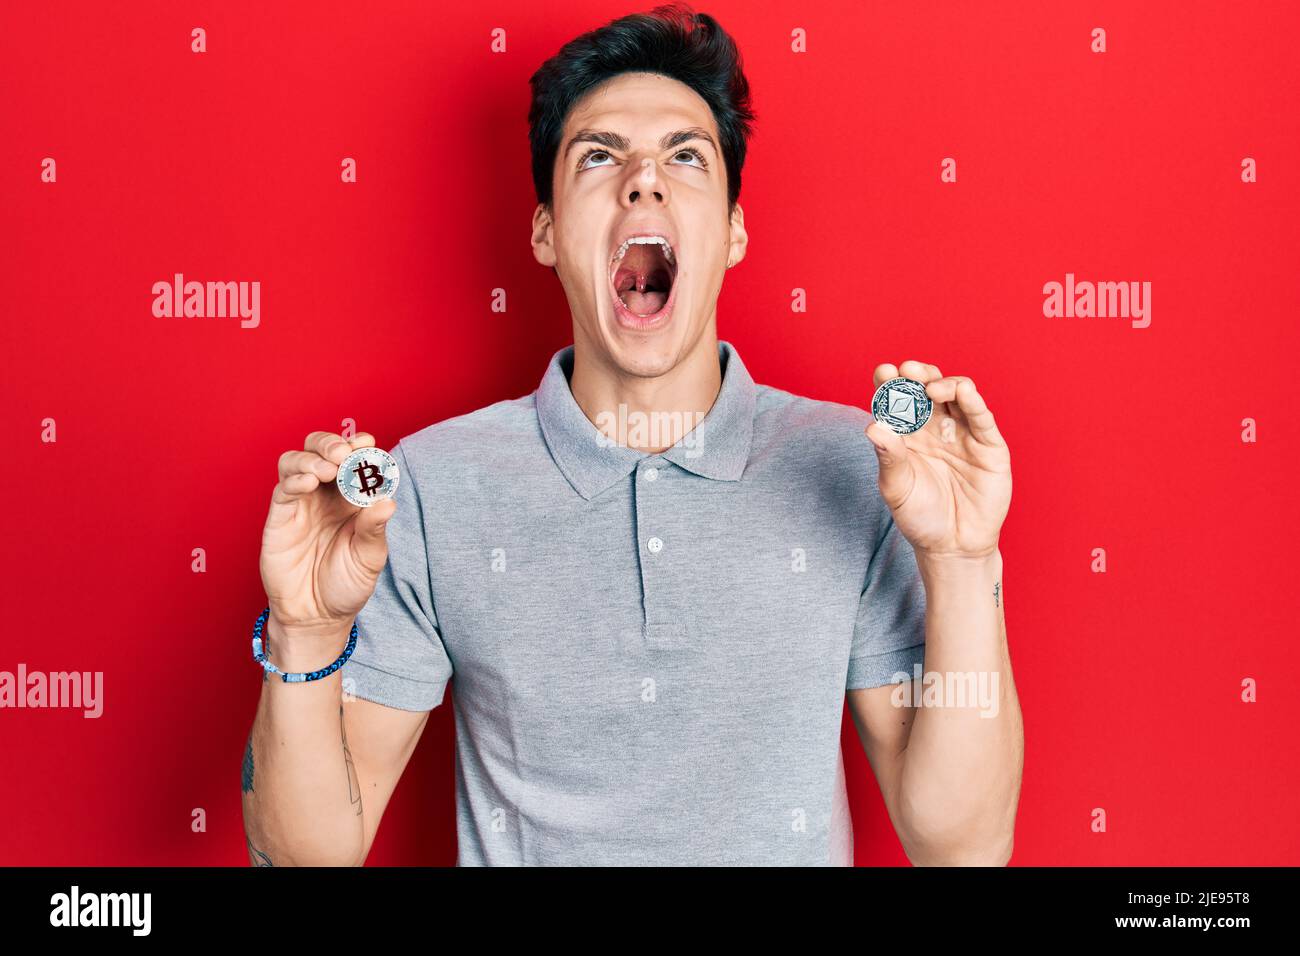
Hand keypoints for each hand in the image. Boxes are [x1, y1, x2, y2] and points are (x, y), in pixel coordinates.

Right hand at [259, 430, 397, 633]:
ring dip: (312, 457)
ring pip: (296, 461)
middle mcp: (326, 495)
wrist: (317, 616)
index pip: (354, 460)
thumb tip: (387, 501)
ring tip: (328, 470)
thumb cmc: (346, 584)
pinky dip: (295, 479)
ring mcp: (301, 504)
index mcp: (352, 498)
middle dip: (332, 443)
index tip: (370, 445)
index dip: (360, 447)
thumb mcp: (369, 559)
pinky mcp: (280, 518)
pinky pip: (283, 489)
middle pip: (321, 450)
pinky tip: (310, 484)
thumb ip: (375, 529)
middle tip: (345, 454)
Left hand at [866, 361, 1010, 560]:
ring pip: (956, 395)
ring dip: (943, 383)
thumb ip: (888, 457)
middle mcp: (935, 427)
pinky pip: (981, 417)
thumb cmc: (920, 516)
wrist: (952, 545)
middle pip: (926, 389)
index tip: (883, 373)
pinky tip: (961, 390)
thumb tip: (872, 426)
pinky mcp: (988, 445)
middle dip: (917, 375)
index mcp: (907, 433)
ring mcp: (962, 433)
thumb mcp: (898, 488)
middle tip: (906, 370)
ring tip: (929, 387)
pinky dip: (972, 400)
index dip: (891, 383)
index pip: (897, 400)